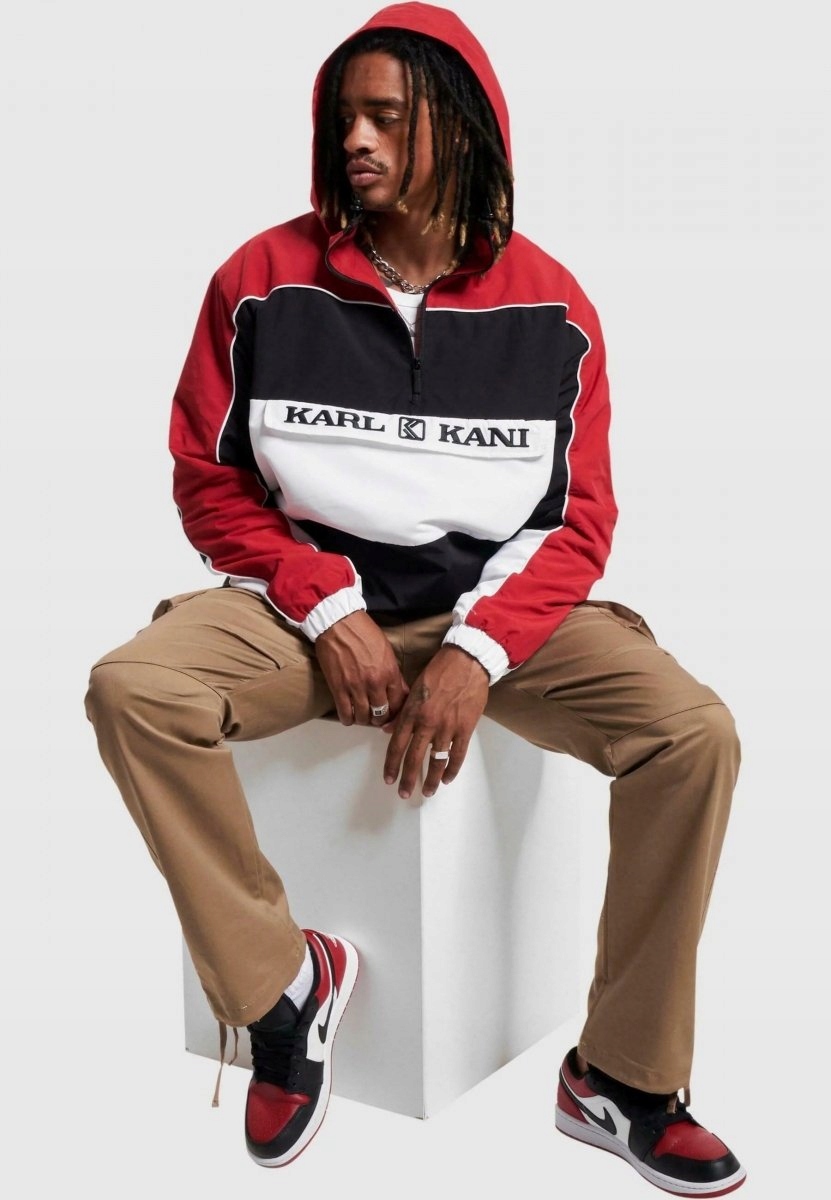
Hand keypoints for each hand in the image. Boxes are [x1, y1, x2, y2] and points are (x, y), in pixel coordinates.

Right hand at [315, 611, 408, 726]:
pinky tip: (349, 716)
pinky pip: (345, 713)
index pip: (398, 703)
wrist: (338, 623)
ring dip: (364, 720)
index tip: (391, 712)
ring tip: (362, 716)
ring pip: (363, 717)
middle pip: (381, 713)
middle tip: (376, 717)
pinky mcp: (338, 688)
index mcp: (390, 672)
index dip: (395, 711)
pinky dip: (348, 719)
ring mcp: (355, 687)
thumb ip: (394, 673)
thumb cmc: (363, 632)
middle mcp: (374, 683)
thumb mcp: (387, 650)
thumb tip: (400, 691)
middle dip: (380, 719)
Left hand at [383, 645, 488, 798]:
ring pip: (436, 761)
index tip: (388, 778)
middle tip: (404, 793)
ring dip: (430, 779)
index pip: (397, 745)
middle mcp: (427, 723)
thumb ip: (401, 712)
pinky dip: (452, 769)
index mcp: (412, 713)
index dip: (391, 764)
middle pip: (414, 758)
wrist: (466, 661)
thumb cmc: (439, 671)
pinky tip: (447, 779)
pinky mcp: (465, 728)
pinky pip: (458, 755)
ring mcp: (447, 727)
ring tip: (428, 792)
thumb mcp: (414, 689)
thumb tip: (386, 729)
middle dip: (408, 778)